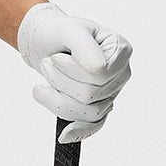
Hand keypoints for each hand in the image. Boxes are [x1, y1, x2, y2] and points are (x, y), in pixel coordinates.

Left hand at [16, 1, 132, 142]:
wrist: (48, 43)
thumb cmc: (60, 33)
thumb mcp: (69, 29)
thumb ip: (84, 46)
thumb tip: (99, 69)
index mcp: (120, 51)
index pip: (100, 74)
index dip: (73, 70)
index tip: (56, 57)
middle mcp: (121, 74)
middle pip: (91, 94)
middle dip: (60, 81)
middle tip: (46, 63)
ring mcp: (111, 93)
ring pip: (88, 112)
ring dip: (58, 99)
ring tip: (43, 82)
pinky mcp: (99, 107)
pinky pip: (93, 125)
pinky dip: (79, 131)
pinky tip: (64, 136)